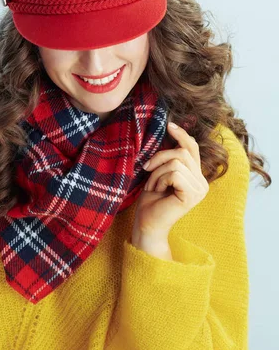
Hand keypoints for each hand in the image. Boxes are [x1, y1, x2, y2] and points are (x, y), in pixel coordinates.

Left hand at [133, 121, 208, 238]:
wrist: (146, 224)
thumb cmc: (149, 201)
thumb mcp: (159, 174)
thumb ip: (169, 159)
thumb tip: (171, 130)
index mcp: (195, 177)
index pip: (192, 148)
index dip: (182, 135)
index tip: (169, 125)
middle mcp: (202, 182)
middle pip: (182, 152)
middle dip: (160, 158)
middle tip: (146, 170)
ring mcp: (199, 189)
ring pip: (176, 162)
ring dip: (157, 173)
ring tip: (153, 186)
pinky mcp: (192, 194)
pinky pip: (174, 173)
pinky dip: (160, 180)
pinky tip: (157, 191)